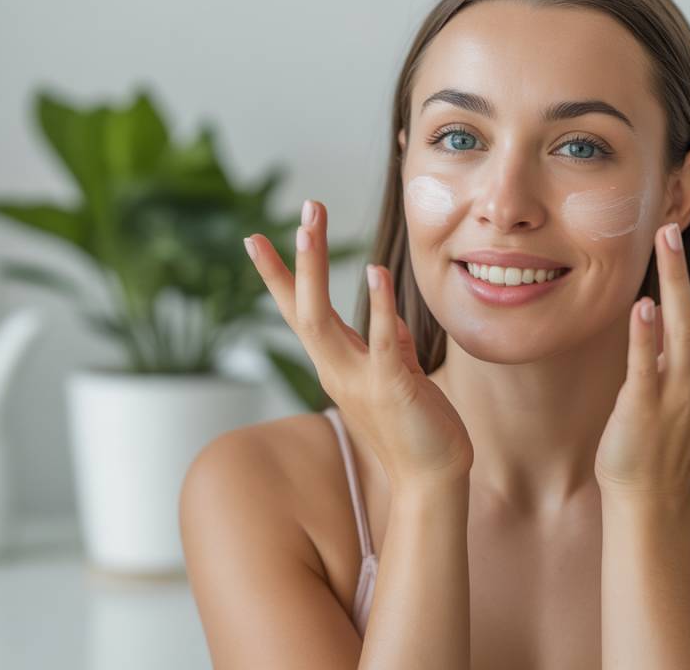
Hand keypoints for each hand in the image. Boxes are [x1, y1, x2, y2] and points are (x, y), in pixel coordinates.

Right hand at [244, 199, 472, 489]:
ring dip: (314, 269)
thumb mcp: (398, 377)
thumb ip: (390, 345)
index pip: (299, 312)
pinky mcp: (390, 388)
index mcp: (336, 364)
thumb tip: (390, 317)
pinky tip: (376, 270)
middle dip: (298, 259)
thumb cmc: (416, 428)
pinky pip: (380, 340)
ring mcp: (358, 379)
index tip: (257, 238)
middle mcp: (336, 369)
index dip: (278, 276)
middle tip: (305, 210)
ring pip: (321, 319)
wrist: (432, 480)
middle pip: (301, 307)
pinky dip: (377, 305)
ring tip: (311, 224)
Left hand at [594, 202, 689, 496]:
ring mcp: (678, 393)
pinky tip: (644, 304)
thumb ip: (687, 344)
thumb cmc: (662, 433)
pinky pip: (646, 367)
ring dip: (678, 279)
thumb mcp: (686, 382)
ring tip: (668, 234)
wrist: (648, 495)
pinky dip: (646, 336)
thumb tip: (676, 302)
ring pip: (682, 326)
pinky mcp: (644, 409)